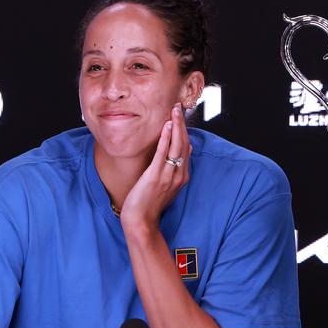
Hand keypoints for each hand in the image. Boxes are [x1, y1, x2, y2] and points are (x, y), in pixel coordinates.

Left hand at [121, 103, 190, 228]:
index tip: (180, 116)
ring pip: (176, 146)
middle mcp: (178, 174)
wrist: (141, 221)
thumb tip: (185, 149)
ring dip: (176, 126)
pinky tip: (166, 126)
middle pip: (184, 144)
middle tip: (179, 106)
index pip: (186, 148)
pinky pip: (163, 154)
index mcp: (181, 176)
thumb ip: (176, 168)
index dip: (184, 131)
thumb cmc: (150, 204)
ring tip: (175, 110)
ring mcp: (168, 175)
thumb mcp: (167, 185)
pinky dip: (166, 139)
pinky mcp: (156, 176)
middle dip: (182, 124)